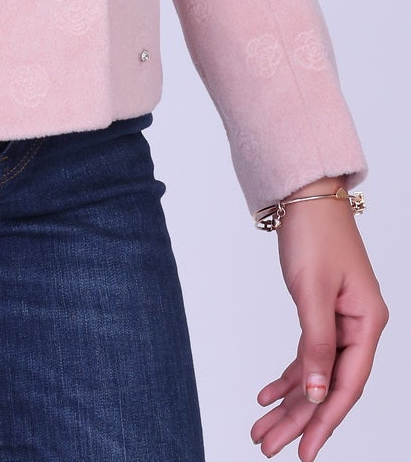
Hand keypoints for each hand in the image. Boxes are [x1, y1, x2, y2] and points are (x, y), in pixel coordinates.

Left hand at [250, 178, 388, 457]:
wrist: (305, 193)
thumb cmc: (314, 233)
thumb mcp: (312, 291)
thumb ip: (316, 344)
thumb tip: (315, 393)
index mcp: (367, 323)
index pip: (347, 385)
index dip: (325, 420)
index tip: (304, 451)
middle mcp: (359, 327)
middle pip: (328, 384)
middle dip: (299, 419)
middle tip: (268, 446)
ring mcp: (341, 320)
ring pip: (314, 373)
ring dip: (289, 402)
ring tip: (261, 429)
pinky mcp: (322, 312)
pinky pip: (306, 354)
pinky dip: (287, 375)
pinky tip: (267, 394)